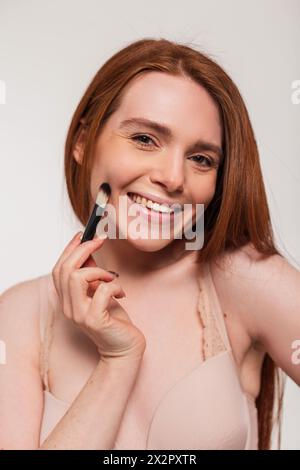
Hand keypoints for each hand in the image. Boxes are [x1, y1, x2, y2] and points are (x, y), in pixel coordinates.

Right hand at [51, 232, 145, 363]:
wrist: (125, 348)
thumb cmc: (114, 320)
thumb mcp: (100, 292)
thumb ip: (92, 275)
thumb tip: (89, 250)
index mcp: (67, 299)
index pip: (58, 269)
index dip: (69, 249)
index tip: (83, 234)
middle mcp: (68, 307)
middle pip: (65, 269)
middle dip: (83, 249)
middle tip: (101, 240)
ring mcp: (79, 315)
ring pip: (77, 277)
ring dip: (99, 271)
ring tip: (113, 278)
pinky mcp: (95, 320)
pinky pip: (101, 291)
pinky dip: (115, 286)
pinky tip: (121, 294)